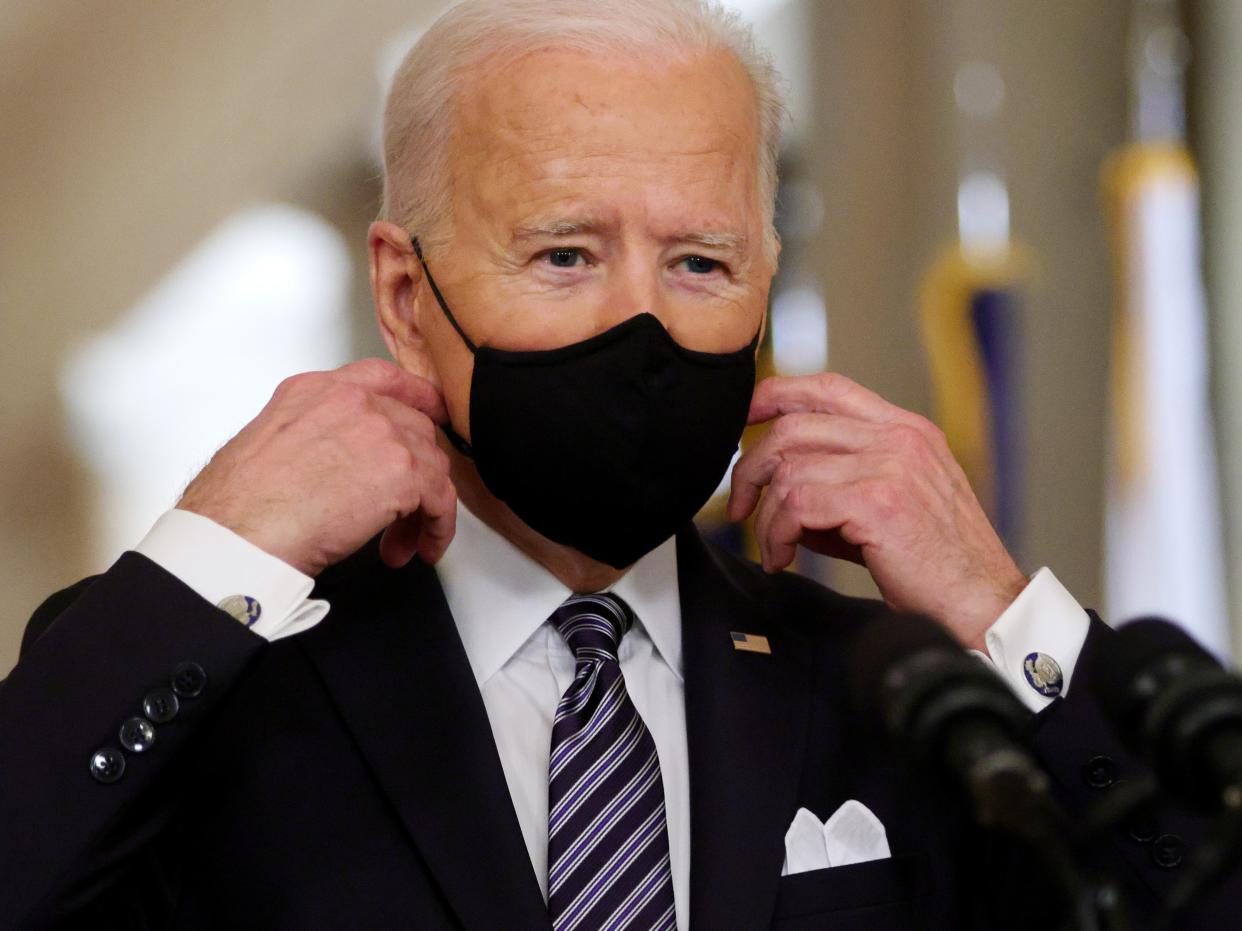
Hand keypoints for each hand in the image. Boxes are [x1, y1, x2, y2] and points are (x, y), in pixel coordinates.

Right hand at [178, 359, 455, 576]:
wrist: (239, 535)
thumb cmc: (238, 506)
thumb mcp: (269, 443)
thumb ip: (314, 435)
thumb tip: (338, 462)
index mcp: (315, 391)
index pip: (382, 379)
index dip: (415, 398)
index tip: (432, 412)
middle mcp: (352, 402)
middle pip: (412, 429)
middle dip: (412, 475)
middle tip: (400, 512)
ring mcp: (381, 432)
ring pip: (430, 465)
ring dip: (421, 508)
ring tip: (400, 543)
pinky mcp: (402, 472)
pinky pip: (440, 497)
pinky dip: (437, 526)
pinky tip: (420, 547)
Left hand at [727, 373, 1026, 648]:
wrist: (983, 603)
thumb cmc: (939, 566)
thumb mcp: (892, 506)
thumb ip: (841, 487)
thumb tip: (781, 495)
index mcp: (906, 431)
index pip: (828, 389)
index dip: (775, 396)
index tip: (744, 419)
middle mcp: (898, 438)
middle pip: (794, 426)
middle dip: (752, 467)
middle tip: (740, 505)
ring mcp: (890, 465)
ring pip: (790, 469)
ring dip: (767, 516)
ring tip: (775, 548)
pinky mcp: (877, 501)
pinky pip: (797, 504)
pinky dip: (777, 534)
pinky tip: (783, 558)